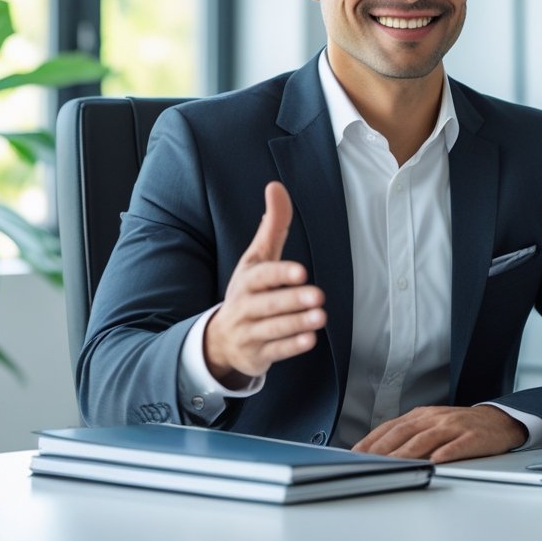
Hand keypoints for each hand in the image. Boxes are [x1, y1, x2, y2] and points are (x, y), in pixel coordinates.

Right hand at [203, 181, 324, 383]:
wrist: (220, 339)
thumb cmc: (248, 291)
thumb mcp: (257, 259)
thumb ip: (272, 226)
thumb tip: (276, 186)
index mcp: (247, 280)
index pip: (261, 276)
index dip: (280, 274)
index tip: (301, 271)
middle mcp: (245, 306)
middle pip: (268, 304)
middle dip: (292, 300)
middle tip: (318, 296)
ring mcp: (250, 332)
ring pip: (273, 329)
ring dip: (297, 323)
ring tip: (321, 317)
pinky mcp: (258, 354)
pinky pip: (275, 351)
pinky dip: (291, 346)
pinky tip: (310, 339)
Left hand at [351, 405, 526, 462]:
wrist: (498, 422)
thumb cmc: (461, 427)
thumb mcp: (432, 425)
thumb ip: (410, 435)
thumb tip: (380, 452)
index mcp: (423, 415)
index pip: (392, 426)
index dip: (373, 439)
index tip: (356, 452)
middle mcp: (436, 418)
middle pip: (406, 432)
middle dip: (384, 447)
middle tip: (367, 461)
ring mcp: (454, 426)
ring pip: (427, 439)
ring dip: (408, 452)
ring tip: (394, 463)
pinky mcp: (473, 436)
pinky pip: (458, 445)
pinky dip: (447, 452)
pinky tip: (436, 460)